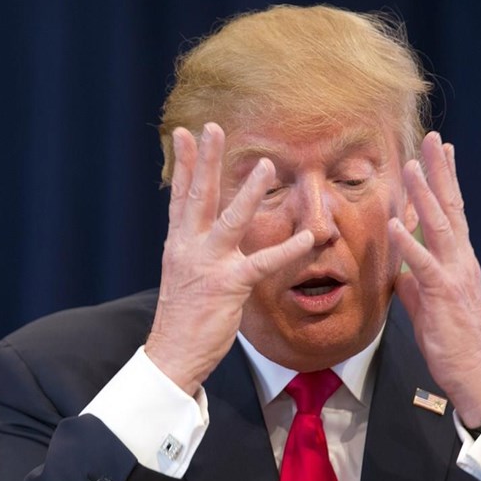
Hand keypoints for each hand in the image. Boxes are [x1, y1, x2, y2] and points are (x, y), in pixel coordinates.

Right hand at [145, 123, 313, 395]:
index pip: (179, 196)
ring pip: (229, 220)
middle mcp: (188, 248)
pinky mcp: (228, 285)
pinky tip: (308, 238)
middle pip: (197, 196)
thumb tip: (204, 232)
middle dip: (204, 160)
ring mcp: (208, 265)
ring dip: (247, 192)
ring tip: (265, 166)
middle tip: (211, 127)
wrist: (172, 352)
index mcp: (178, 244)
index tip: (183, 134)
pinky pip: (262, 263)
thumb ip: (194, 249)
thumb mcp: (181, 275)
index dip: (182, 164)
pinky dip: (287, 250)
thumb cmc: (181, 316)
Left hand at [388, 132, 480, 427]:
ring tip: (412, 167)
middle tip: (433, 141)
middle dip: (439, 173)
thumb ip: (412, 280)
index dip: (444, 181)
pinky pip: (422, 264)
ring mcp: (451, 274)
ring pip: (438, 227)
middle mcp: (458, 259)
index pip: (451, 212)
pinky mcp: (441, 293)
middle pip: (449, 208)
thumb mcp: (424, 301)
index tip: (440, 153)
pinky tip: (395, 223)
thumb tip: (398, 269)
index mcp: (455, 259)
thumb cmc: (450, 335)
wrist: (472, 369)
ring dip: (423, 196)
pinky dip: (408, 243)